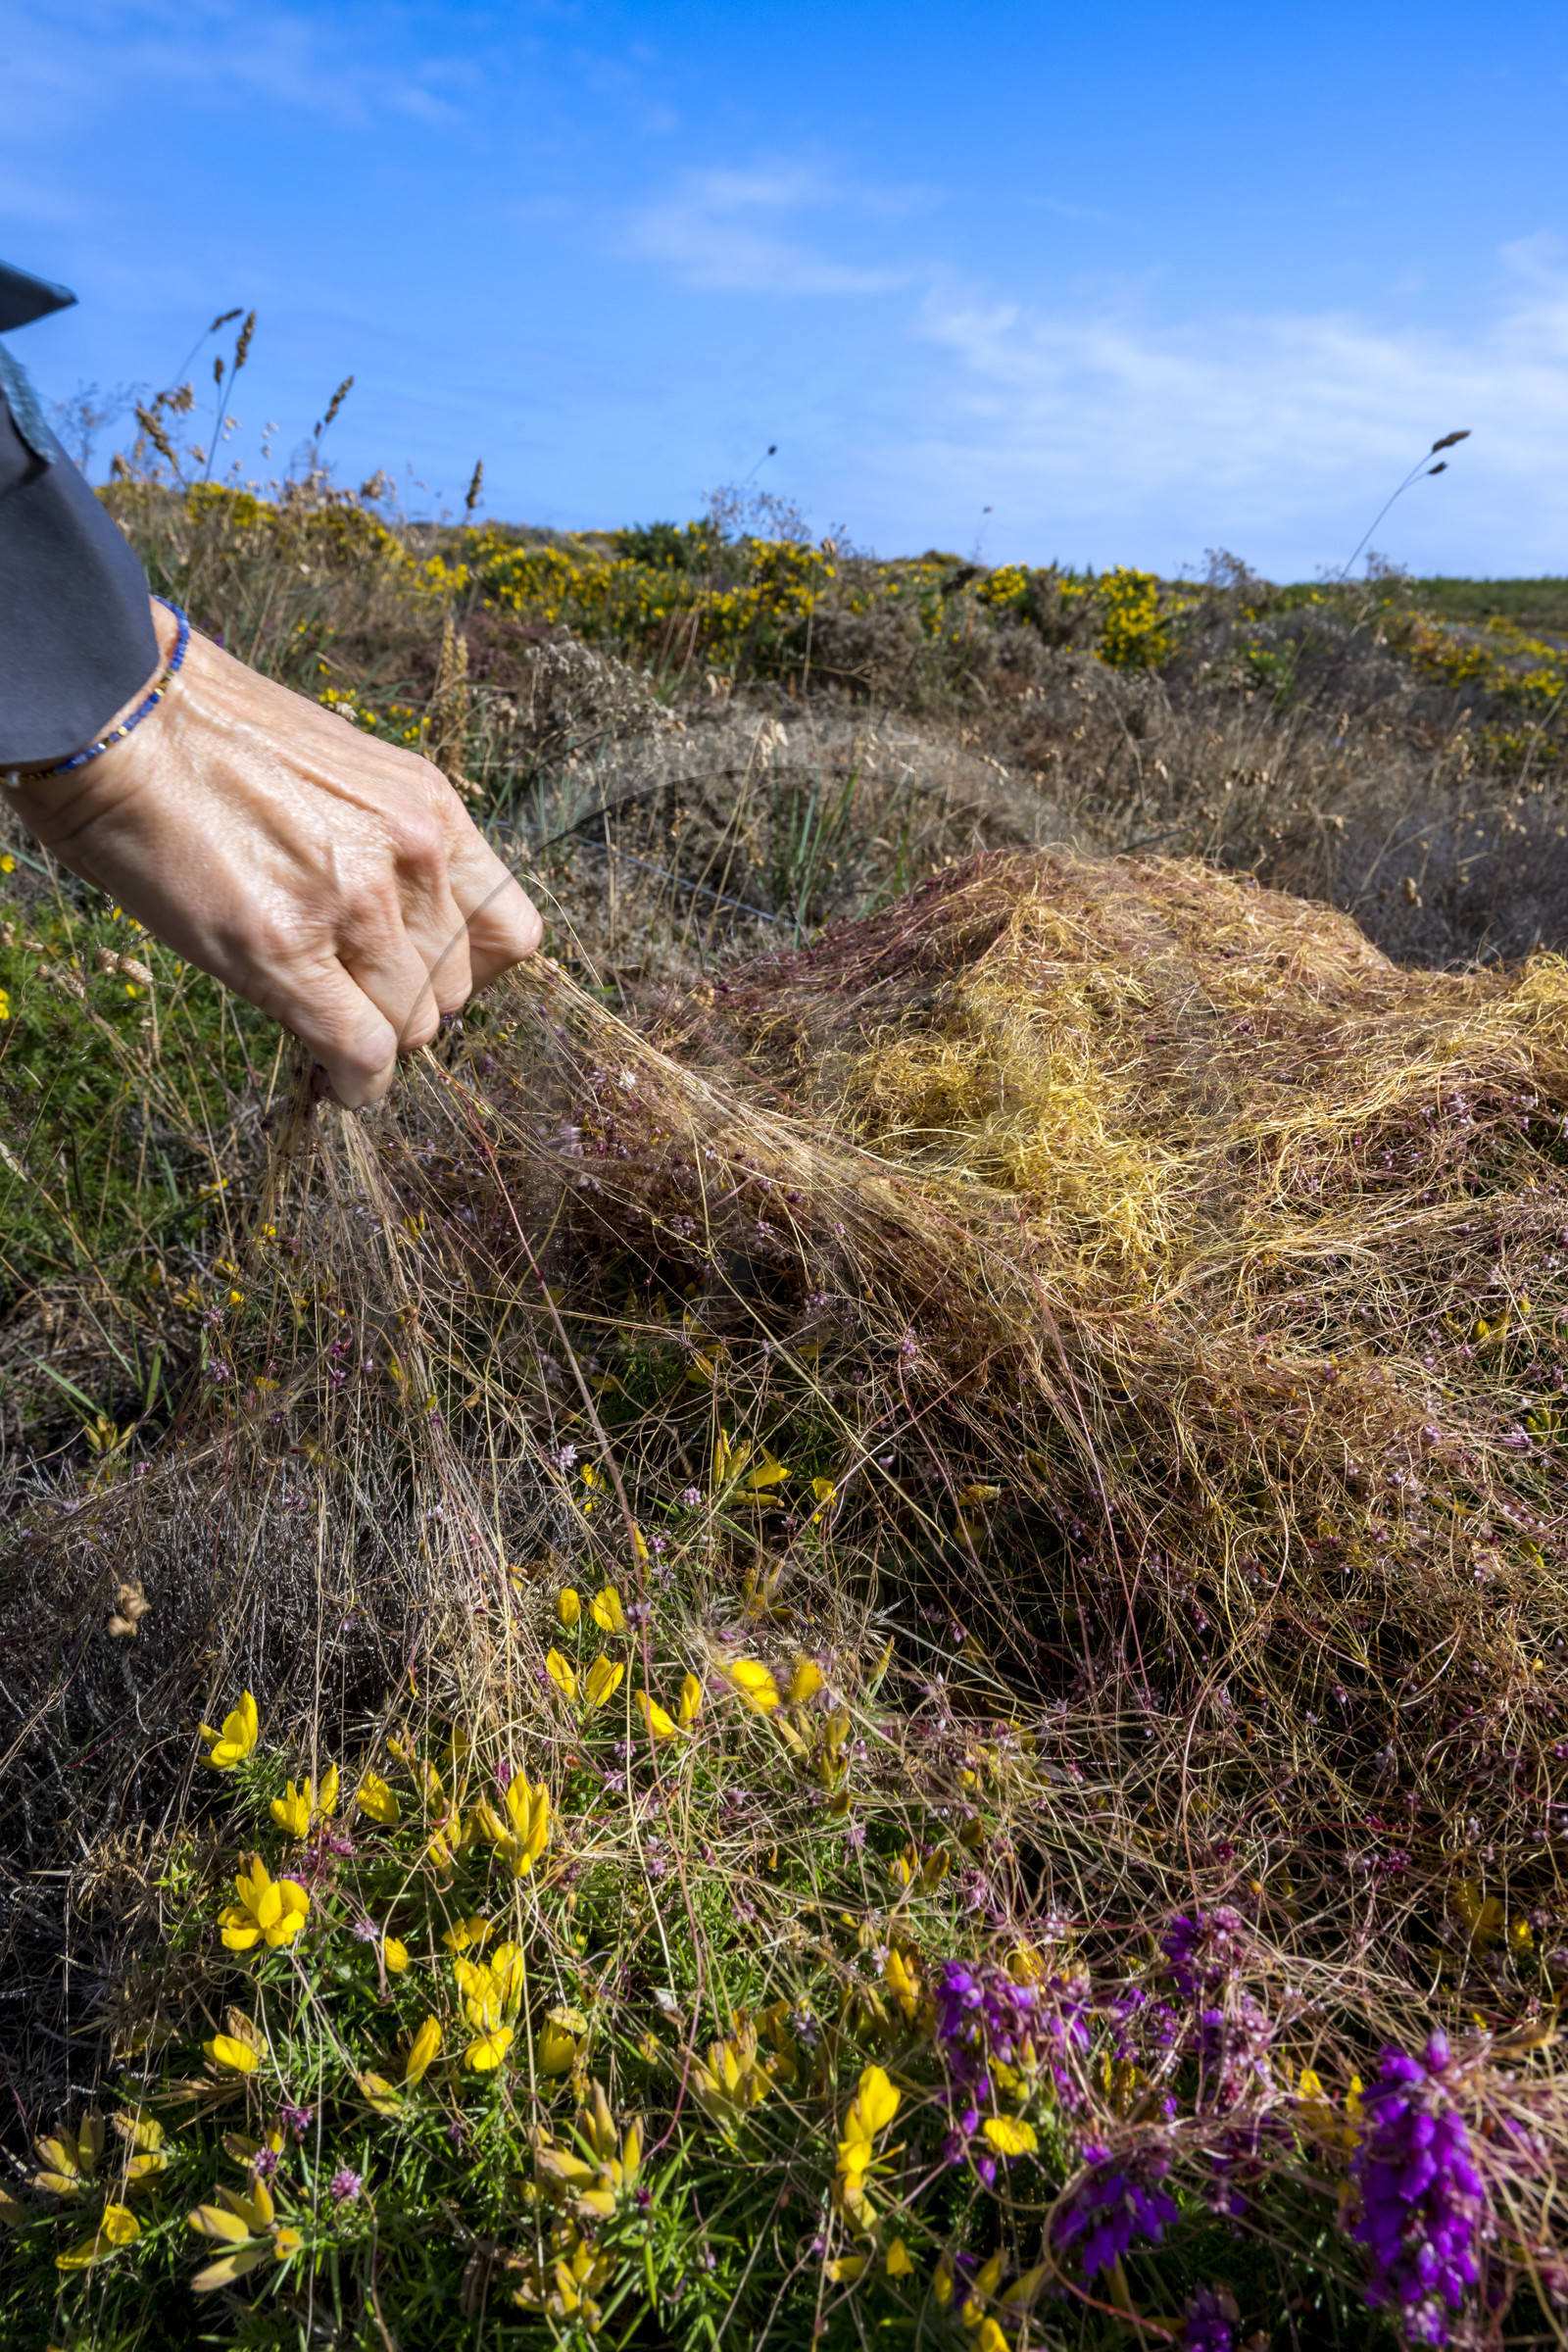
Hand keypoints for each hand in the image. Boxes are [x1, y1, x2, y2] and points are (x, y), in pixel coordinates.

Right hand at [5, 600, 540, 1104]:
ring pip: (411, 1027)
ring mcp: (355, 903)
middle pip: (455, 991)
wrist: (116, 712)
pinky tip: (336, 1084)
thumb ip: (384, 846)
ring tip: (324, 1018)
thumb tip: (396, 931)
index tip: (420, 979)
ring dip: (371, 1035)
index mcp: (431, 808)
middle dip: (407, 1004)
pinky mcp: (285, 948)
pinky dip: (355, 1084)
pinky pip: (359, 1050)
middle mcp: (414, 856)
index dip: (465, 971)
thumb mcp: (341, 775)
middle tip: (351, 997)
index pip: (508, 934)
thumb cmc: (210, 739)